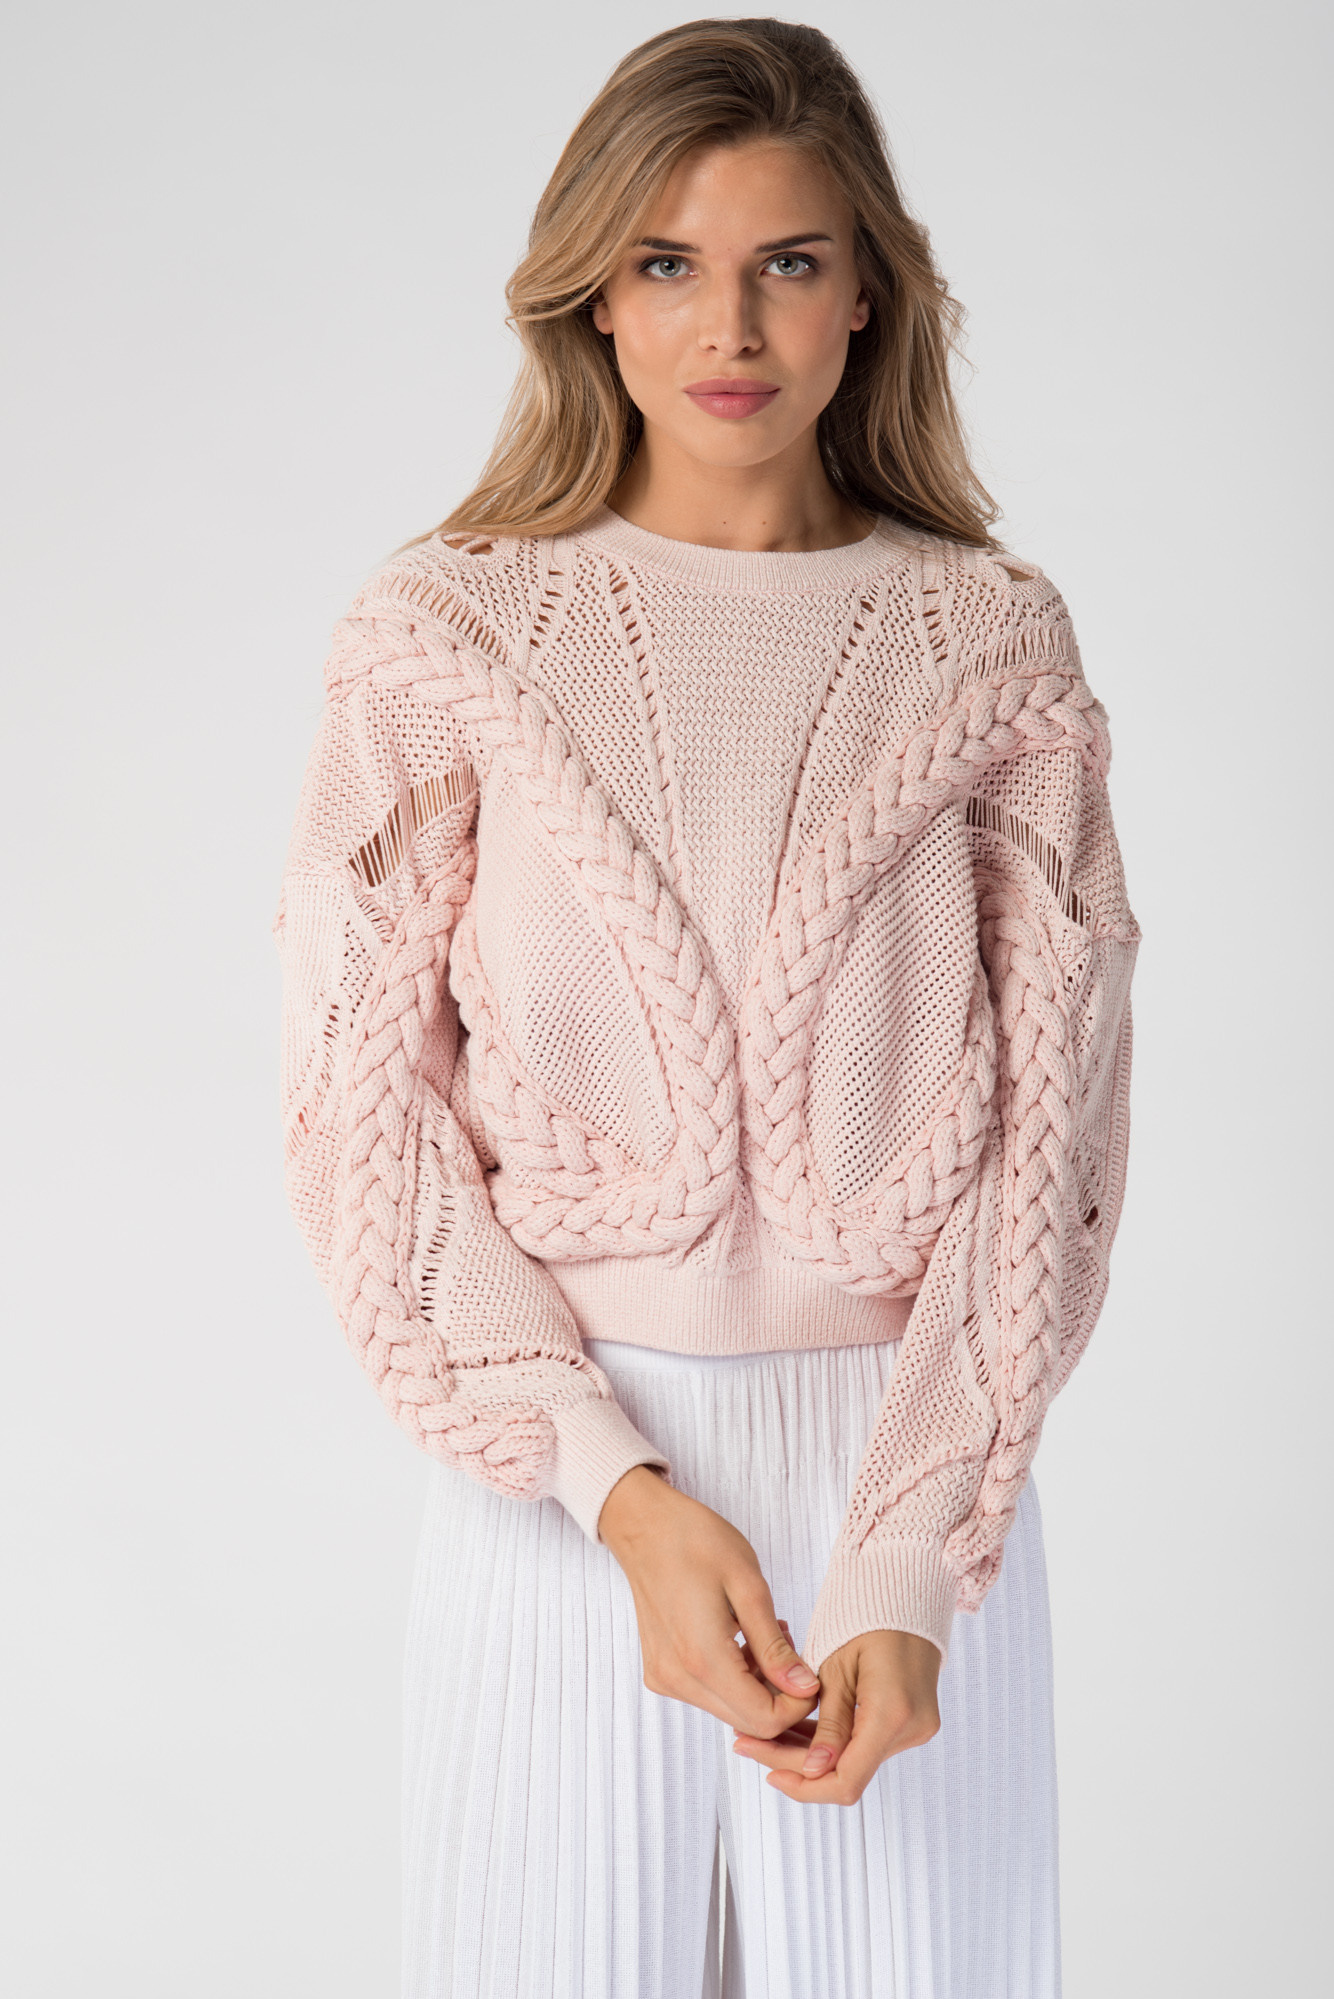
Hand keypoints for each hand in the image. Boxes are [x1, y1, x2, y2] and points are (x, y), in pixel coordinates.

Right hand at [598, 1465, 821, 1736]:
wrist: (644, 1526)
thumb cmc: (696, 1542)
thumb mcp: (748, 1585)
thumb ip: (774, 1646)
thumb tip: (805, 1689)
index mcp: (703, 1658)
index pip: (765, 1718)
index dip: (799, 1703)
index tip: (810, 1669)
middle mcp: (679, 1679)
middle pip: (748, 1721)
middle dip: (781, 1695)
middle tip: (789, 1645)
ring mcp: (665, 1678)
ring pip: (729, 1710)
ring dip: (758, 1684)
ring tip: (766, 1635)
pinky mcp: (660, 1672)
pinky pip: (708, 1694)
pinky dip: (734, 1678)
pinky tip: (741, 1639)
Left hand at [732, 1628, 940, 1805]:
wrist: (908, 1592)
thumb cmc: (867, 1617)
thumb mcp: (836, 1667)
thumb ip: (827, 1723)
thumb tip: (813, 1771)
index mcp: (892, 1713)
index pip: (846, 1780)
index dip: (805, 1787)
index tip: (768, 1774)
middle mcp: (912, 1729)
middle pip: (846, 1771)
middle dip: (795, 1764)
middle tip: (748, 1745)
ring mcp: (916, 1727)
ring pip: (854, 1759)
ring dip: (810, 1752)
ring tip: (762, 1736)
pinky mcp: (911, 1721)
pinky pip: (866, 1742)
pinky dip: (832, 1740)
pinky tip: (794, 1731)